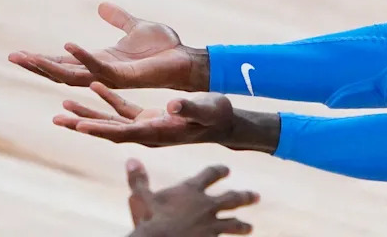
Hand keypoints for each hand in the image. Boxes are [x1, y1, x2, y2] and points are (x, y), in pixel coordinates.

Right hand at [8, 2, 207, 90]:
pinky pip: (99, 67)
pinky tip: (69, 44)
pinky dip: (83, 56)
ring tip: (27, 56)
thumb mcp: (135, 27)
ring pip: (73, 75)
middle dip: (36, 65)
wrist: (186, 58)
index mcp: (101, 60)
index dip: (42, 59)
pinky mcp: (125, 75)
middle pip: (61, 71)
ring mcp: (111, 75)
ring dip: (49, 65)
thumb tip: (101, 6)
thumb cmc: (164, 47)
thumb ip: (118, 19)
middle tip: (12, 57)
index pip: (64, 62)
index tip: (18, 54)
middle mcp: (101, 71)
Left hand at [54, 82, 233, 146]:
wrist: (223, 122)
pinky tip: (93, 87)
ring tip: (63, 108)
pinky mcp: (146, 119)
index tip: (80, 125)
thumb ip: (190, 107)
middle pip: (108, 131)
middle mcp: (146, 134)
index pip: (123, 133)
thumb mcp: (207, 109)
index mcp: (158, 133)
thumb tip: (173, 103)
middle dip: (82, 125)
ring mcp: (145, 127)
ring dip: (87, 115)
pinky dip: (106, 100)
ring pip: (109, 123)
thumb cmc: (217, 116)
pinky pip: (121, 110)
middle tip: (57, 119)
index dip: (101, 129)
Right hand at [125, 159, 258, 236]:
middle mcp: (206, 205)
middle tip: (255, 196)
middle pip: (232, 198)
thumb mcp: (140, 198)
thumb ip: (138, 179)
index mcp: (191, 190)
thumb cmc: (148, 220)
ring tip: (249, 227)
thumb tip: (131, 159)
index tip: (226, 170)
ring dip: (242, 225)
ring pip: (233, 223)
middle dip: (244, 196)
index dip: (219, 171)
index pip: (211, 174)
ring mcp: (211, 225)